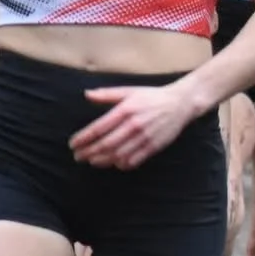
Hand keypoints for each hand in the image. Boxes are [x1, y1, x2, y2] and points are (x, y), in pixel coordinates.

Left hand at [70, 81, 200, 168]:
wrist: (181, 103)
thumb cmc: (152, 96)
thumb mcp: (129, 91)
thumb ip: (107, 94)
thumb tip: (86, 94)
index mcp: (125, 110)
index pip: (98, 128)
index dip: (83, 138)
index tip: (73, 144)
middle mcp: (134, 125)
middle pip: (106, 144)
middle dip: (89, 152)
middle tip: (78, 157)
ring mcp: (145, 137)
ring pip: (118, 154)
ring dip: (102, 160)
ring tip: (92, 162)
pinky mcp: (154, 146)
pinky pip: (135, 160)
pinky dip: (122, 164)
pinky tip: (115, 164)